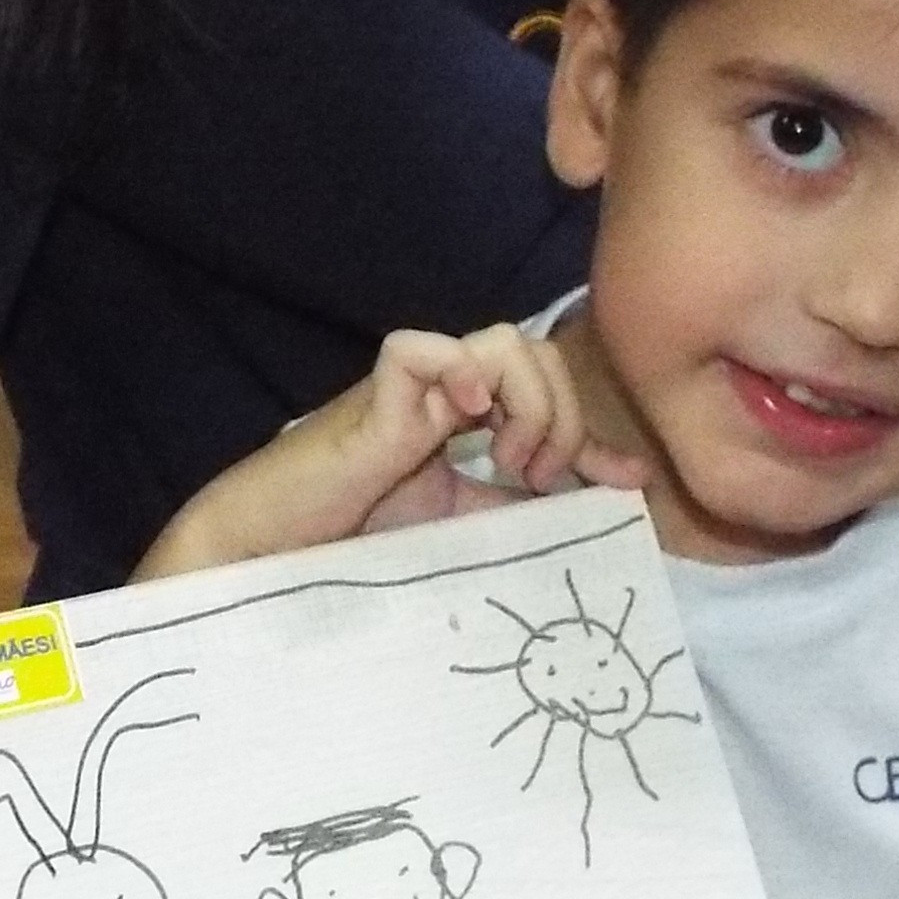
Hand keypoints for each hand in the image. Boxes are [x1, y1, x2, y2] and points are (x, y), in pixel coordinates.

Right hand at [138, 322, 637, 576]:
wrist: (273, 558)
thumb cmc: (356, 547)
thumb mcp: (461, 528)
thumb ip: (521, 512)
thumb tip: (603, 503)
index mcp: (467, 420)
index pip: (551, 391)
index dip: (593, 434)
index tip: (625, 485)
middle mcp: (445, 393)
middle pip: (540, 353)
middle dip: (563, 418)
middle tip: (534, 479)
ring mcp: (411, 390)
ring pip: (504, 341)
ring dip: (529, 404)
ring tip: (506, 464)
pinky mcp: (373, 396)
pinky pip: (424, 347)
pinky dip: (457, 375)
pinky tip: (460, 427)